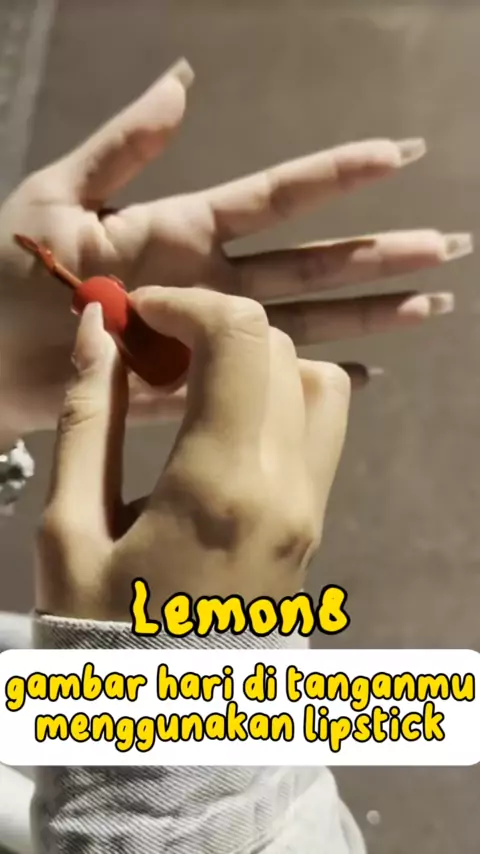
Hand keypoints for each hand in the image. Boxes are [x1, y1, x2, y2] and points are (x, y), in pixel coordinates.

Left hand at [0, 58, 469, 443]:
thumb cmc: (5, 266)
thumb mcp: (58, 193)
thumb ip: (124, 146)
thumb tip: (183, 82)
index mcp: (183, 229)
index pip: (276, 197)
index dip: (337, 173)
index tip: (399, 153)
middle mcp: (210, 282)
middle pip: (312, 265)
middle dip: (381, 255)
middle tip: (447, 246)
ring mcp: (206, 337)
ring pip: (302, 322)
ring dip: (368, 315)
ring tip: (428, 304)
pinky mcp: (192, 387)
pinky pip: (263, 382)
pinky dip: (312, 380)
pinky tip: (360, 376)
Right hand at [36, 291, 349, 620]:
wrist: (169, 727)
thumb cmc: (102, 634)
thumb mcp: (70, 527)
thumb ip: (88, 417)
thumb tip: (96, 327)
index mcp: (220, 485)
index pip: (240, 338)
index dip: (186, 304)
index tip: (140, 316)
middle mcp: (285, 486)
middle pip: (279, 347)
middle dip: (214, 325)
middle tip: (156, 349)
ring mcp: (311, 506)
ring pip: (318, 381)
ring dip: (259, 361)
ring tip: (196, 384)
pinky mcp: (315, 519)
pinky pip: (321, 427)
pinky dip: (280, 398)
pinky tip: (222, 424)